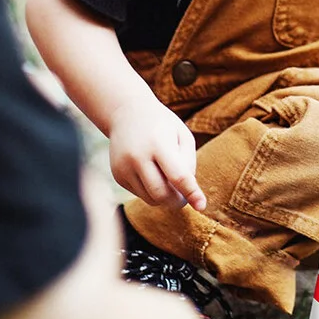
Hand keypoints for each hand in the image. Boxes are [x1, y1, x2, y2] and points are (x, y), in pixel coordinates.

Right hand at [107, 94, 206, 209]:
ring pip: (150, 198)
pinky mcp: (117, 175)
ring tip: (169, 180)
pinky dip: (151, 191)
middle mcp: (137, 157)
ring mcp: (124, 167)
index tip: (201, 206)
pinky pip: (140, 194)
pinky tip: (152, 174)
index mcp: (158, 144)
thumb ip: (188, 163)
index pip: (177, 176)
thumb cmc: (163, 126)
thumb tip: (186, 192)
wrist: (126, 113)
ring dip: (164, 197)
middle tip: (185, 197)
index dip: (191, 193)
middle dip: (177, 201)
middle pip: (162, 194)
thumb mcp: (182, 135)